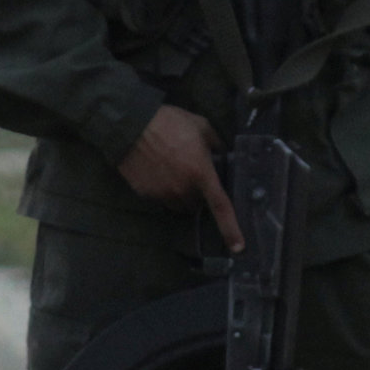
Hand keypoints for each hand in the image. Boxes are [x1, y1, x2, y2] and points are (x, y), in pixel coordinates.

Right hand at [118, 104, 240, 249]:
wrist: (132, 124)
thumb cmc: (170, 122)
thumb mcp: (201, 126)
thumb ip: (216, 144)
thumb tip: (222, 156)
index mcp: (201, 174)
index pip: (220, 207)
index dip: (231, 229)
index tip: (238, 247)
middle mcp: (183, 190)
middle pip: (196, 204)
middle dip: (198, 194)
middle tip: (192, 173)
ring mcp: (162, 194)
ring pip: (178, 204)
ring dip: (181, 194)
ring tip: (173, 171)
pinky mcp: (145, 194)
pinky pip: (160, 199)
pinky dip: (162, 190)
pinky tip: (157, 170)